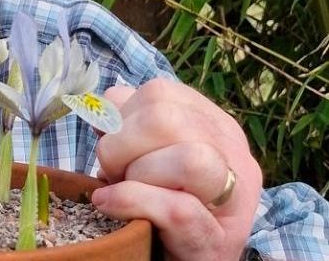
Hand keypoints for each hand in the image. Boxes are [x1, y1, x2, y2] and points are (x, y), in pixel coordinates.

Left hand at [93, 78, 262, 260]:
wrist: (184, 259)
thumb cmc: (159, 208)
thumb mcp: (146, 156)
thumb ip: (131, 127)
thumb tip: (102, 107)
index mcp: (213, 125)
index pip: (159, 93)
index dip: (122, 115)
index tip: (113, 145)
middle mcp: (233, 152)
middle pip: (167, 119)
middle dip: (122, 145)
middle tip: (113, 172)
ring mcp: (233, 197)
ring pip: (188, 159)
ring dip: (136, 175)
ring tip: (120, 191)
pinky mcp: (217, 238)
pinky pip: (175, 207)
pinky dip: (132, 202)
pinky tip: (110, 206)